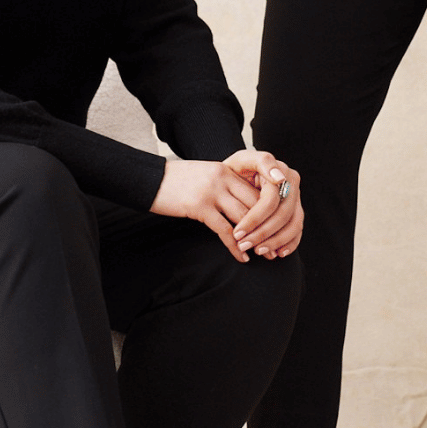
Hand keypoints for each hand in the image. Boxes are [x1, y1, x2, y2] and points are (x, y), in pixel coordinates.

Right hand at [153, 152, 302, 261]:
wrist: (149, 179)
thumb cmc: (177, 182)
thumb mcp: (206, 176)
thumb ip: (225, 186)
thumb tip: (244, 206)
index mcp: (227, 170)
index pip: (257, 191)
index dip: (269, 212)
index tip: (277, 228)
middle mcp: (223, 178)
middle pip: (255, 205)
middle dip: (267, 227)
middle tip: (274, 246)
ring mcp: (212, 192)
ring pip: (244, 218)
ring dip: (255, 239)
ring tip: (262, 254)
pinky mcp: (199, 207)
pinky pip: (224, 230)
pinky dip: (236, 247)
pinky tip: (242, 257)